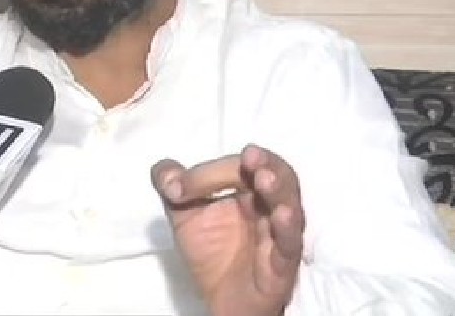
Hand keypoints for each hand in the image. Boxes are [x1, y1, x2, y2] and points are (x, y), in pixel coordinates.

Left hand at [150, 144, 304, 315]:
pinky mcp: (282, 265)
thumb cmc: (212, 253)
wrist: (222, 301)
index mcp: (248, 191)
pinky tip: (281, 215)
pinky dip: (287, 229)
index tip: (179, 185)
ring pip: (289, 207)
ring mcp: (278, 235)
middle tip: (250, 154)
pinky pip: (290, 246)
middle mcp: (268, 207)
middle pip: (277, 176)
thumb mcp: (183, 216)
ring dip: (278, 190)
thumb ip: (172, 188)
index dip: (210, 172)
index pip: (237, 169)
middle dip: (265, 163)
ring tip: (264, 178)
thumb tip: (165, 173)